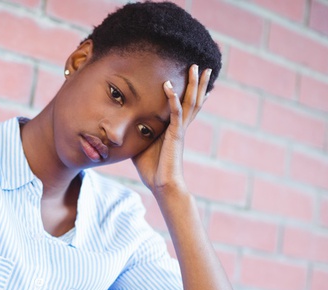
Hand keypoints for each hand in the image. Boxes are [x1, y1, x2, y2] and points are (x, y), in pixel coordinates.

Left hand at [132, 64, 211, 197]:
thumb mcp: (141, 146)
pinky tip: (169, 86)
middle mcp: (180, 128)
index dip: (193, 94)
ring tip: (195, 67)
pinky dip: (173, 99)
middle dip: (198, 83)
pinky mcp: (175, 135)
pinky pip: (176, 113)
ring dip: (192, 84)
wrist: (162, 185)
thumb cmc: (152, 169)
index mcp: (175, 130)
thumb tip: (124, 128)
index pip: (186, 108)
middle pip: (193, 101)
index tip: (199, 81)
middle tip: (203, 66)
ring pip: (190, 102)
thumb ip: (138, 134)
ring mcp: (179, 130)